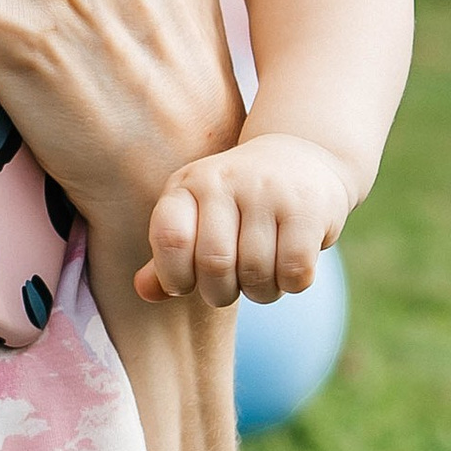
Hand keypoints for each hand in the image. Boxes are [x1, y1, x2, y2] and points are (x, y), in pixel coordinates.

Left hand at [143, 128, 350, 307]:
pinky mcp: (307, 207)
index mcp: (188, 184)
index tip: (187, 283)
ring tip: (262, 279)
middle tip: (231, 288)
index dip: (175, 277)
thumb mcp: (197, 217)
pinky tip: (290, 270)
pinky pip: (294, 270)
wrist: (301, 157)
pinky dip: (291, 285)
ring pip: (256, 273)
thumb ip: (169, 256)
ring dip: (261, 292)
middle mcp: (224, 180)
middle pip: (215, 265)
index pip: (170, 239)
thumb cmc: (237, 202)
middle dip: (221, 294)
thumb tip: (143, 292)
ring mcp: (267, 191)